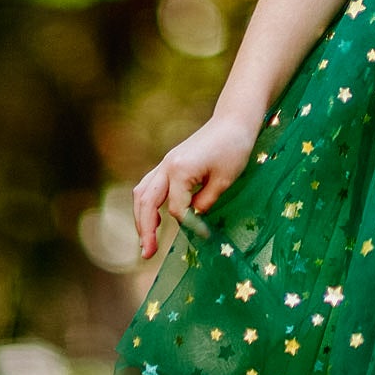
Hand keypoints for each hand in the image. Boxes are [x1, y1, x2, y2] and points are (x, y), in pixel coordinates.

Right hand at [132, 114, 257, 259]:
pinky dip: (147, 204)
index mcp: (180, 170)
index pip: (176, 209)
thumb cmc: (234, 148)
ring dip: (140, 218)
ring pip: (142, 193)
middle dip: (144, 230)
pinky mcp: (170, 162)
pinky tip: (155, 219)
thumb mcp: (224, 180)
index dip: (189, 225)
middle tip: (147, 255)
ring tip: (146, 242)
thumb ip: (205, 203)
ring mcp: (166, 162)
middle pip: (146, 202)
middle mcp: (167, 165)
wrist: (234, 120)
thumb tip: (192, 219)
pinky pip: (149, 185)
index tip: (204, 235)